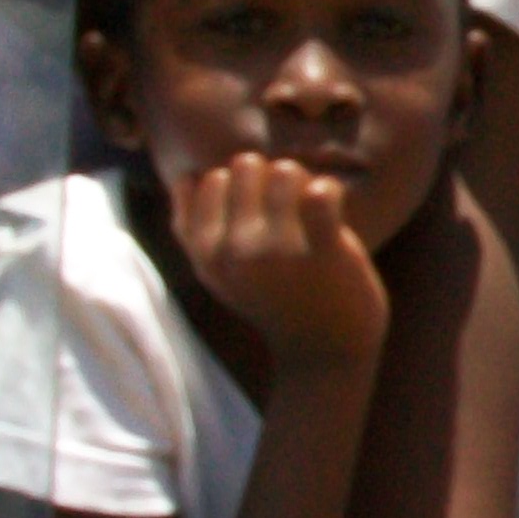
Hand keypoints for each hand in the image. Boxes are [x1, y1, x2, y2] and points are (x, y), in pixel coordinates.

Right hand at [172, 155, 389, 371]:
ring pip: (284, 170)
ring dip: (304, 182)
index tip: (259, 211)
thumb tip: (184, 179)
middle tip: (290, 207)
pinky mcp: (321, 251)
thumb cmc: (275, 302)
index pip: (207, 181)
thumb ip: (195, 231)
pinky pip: (322, 191)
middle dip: (270, 177)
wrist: (325, 352)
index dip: (238, 186)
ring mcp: (277, 251)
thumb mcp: (221, 275)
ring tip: (312, 210)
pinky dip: (332, 191)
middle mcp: (234, 251)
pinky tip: (334, 210)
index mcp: (206, 255)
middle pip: (245, 165)